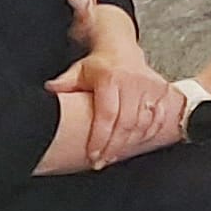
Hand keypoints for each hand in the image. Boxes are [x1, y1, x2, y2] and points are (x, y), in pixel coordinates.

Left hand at [46, 50, 181, 167]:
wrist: (121, 48)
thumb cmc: (99, 64)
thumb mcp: (78, 71)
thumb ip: (64, 83)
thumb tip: (49, 90)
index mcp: (111, 78)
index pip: (107, 115)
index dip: (100, 138)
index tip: (93, 155)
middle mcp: (133, 83)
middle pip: (126, 124)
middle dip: (113, 148)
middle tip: (101, 162)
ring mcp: (149, 88)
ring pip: (142, 125)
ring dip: (129, 145)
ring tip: (113, 155)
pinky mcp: (161, 92)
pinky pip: (158, 119)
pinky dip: (148, 134)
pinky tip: (136, 144)